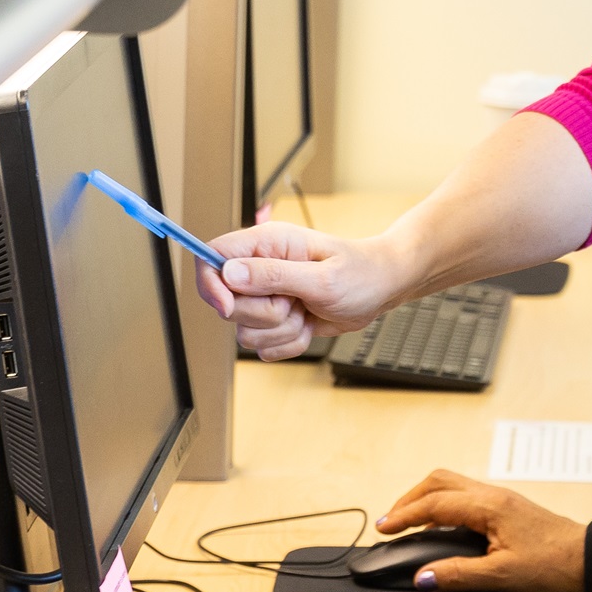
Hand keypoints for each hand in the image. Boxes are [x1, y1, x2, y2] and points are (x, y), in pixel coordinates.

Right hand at [195, 221, 401, 359]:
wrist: (380, 291)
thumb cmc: (360, 274)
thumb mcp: (321, 277)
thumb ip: (274, 275)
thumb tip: (229, 272)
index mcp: (267, 244)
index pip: (211, 257)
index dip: (210, 285)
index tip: (229, 307)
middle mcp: (260, 269)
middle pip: (226, 305)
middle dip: (263, 314)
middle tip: (296, 301)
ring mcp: (265, 296)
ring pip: (245, 332)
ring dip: (281, 331)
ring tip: (307, 311)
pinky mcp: (273, 321)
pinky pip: (263, 347)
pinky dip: (289, 343)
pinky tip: (309, 324)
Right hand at [378, 470, 585, 591]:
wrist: (585, 558)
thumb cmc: (552, 565)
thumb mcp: (502, 577)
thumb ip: (459, 576)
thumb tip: (423, 577)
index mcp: (489, 506)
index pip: (435, 503)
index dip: (404, 515)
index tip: (384, 529)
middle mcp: (492, 495)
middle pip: (439, 481)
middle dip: (409, 498)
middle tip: (390, 523)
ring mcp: (499, 498)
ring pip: (451, 484)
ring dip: (425, 498)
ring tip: (407, 522)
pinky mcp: (504, 507)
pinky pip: (464, 495)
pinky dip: (441, 505)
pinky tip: (437, 526)